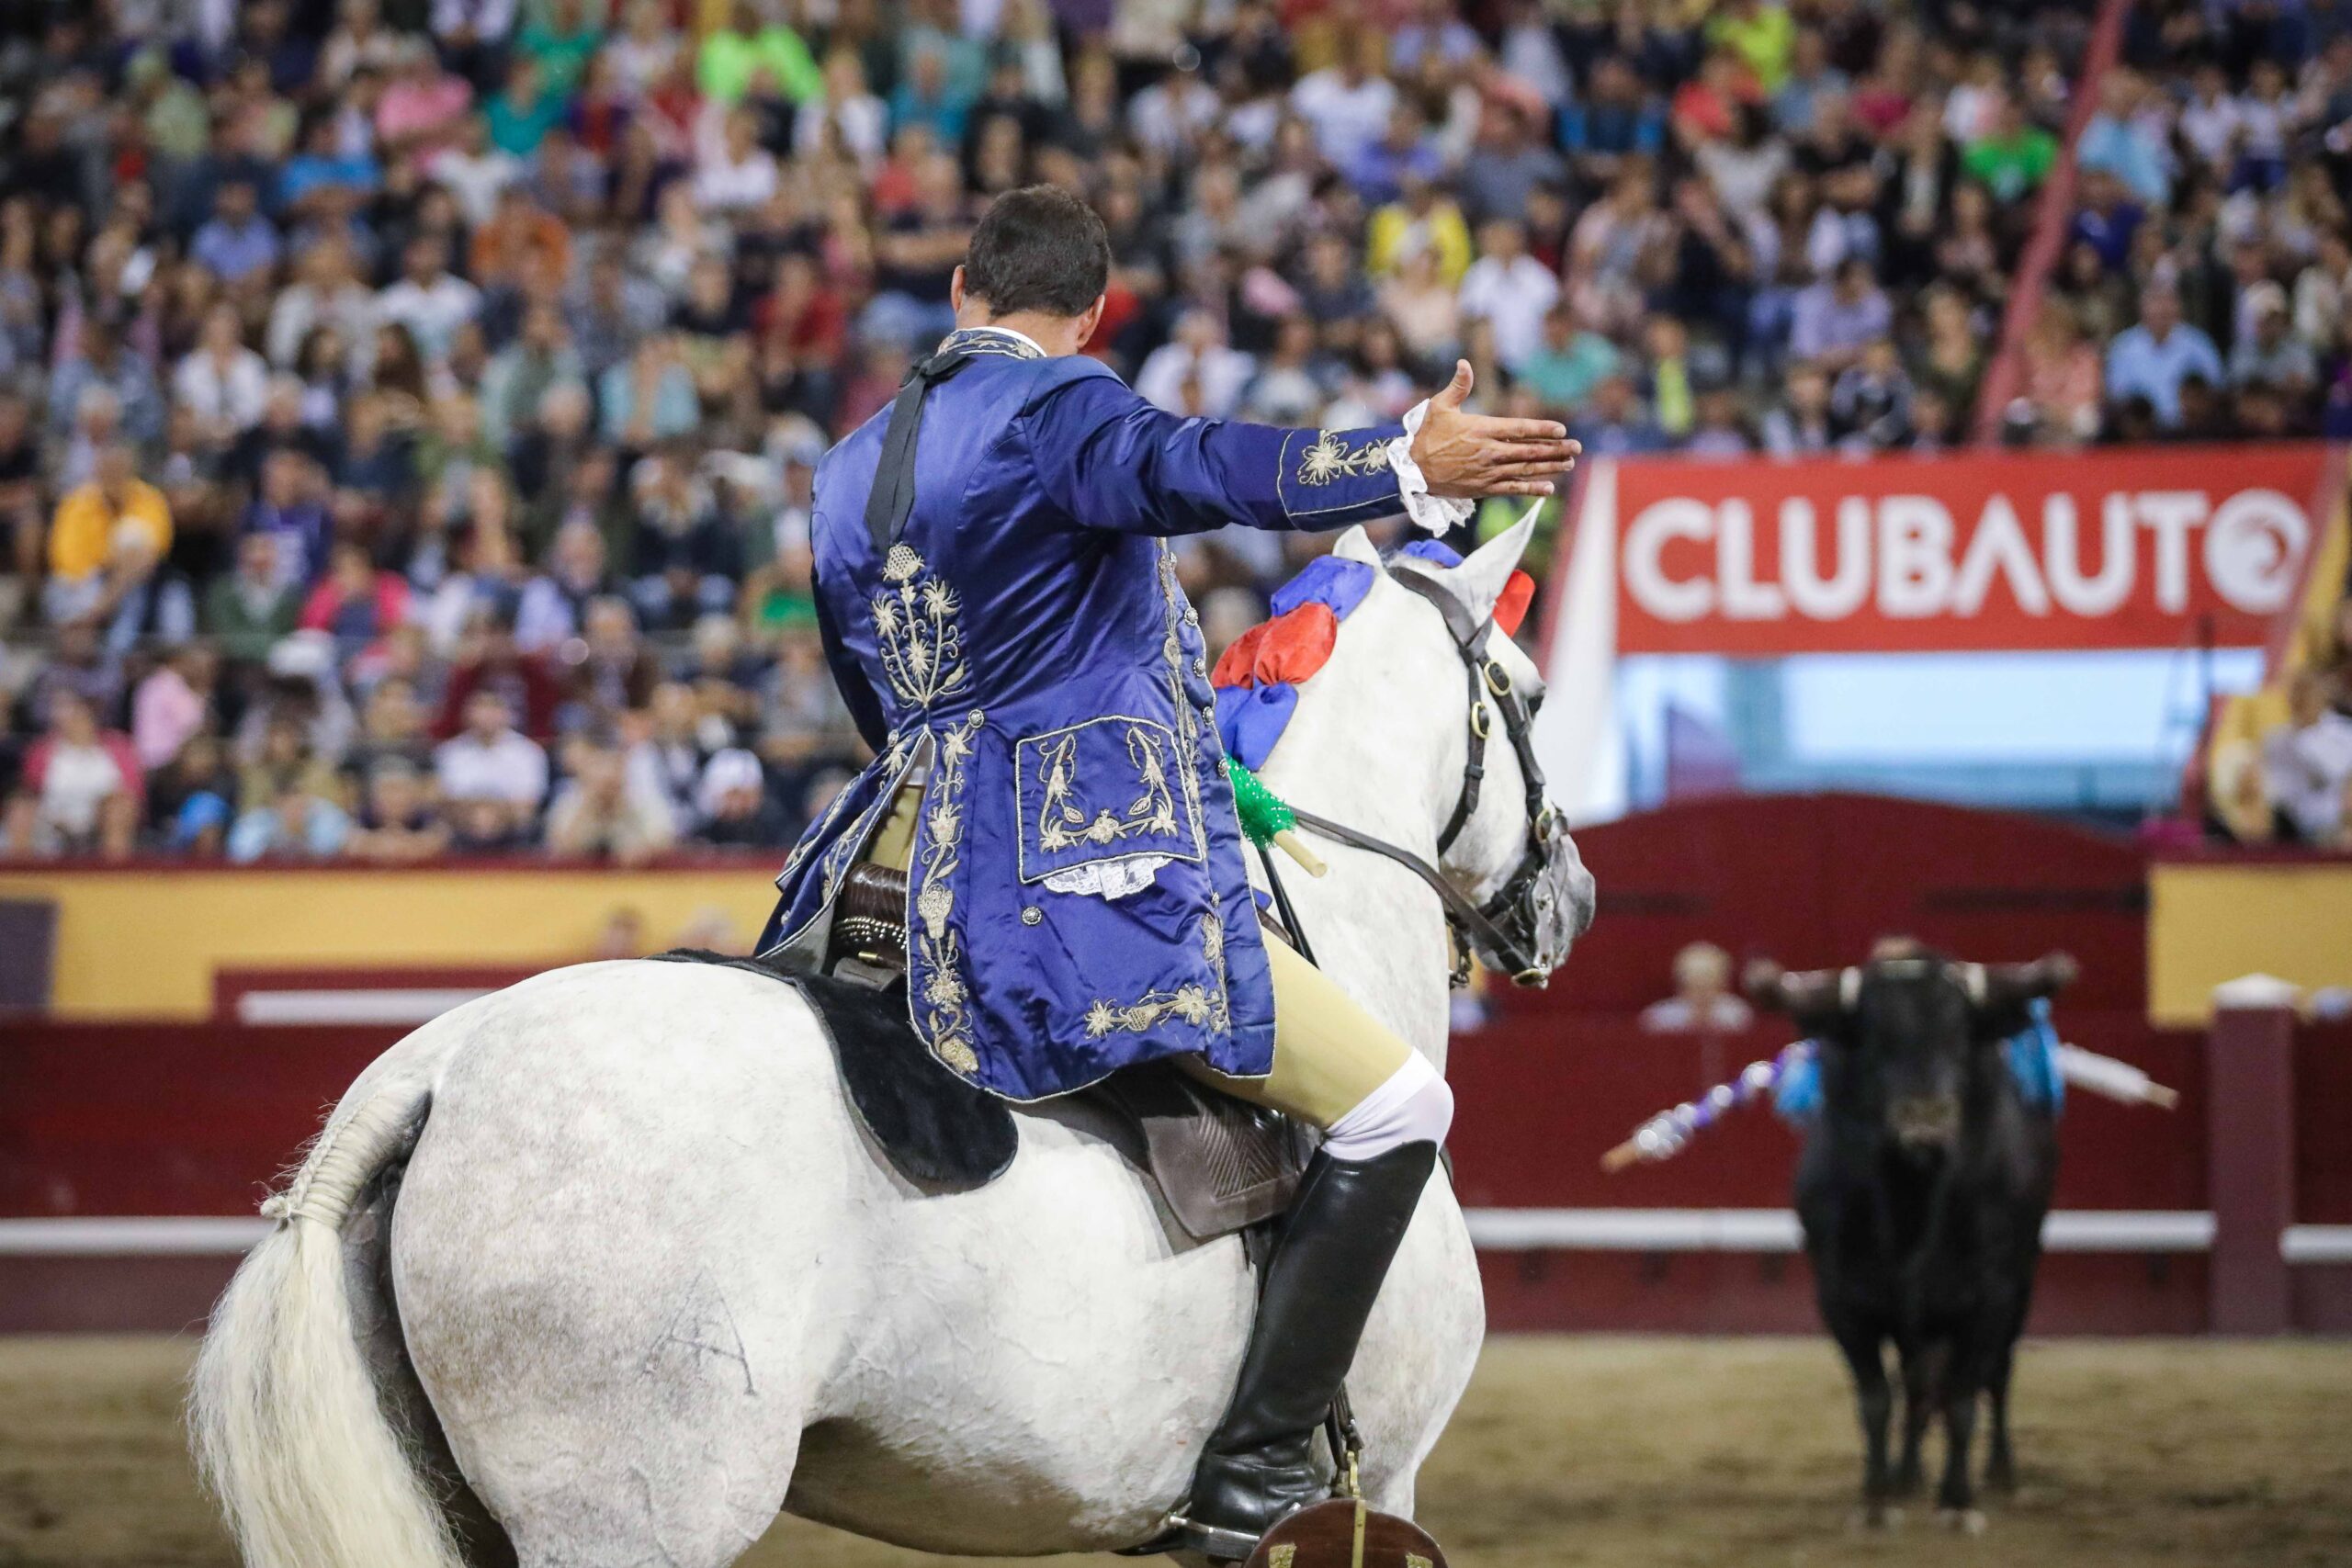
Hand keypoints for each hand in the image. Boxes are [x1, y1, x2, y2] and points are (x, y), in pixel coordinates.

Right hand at [1408, 361, 1581, 498]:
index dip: (1542, 429)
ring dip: (1550, 467)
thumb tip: (1464, 363)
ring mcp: (1488, 472)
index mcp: (1482, 430)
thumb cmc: (1426, 436)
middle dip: (1556, 449)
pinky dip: (1531, 488)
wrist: (1412, 471)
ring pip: (1525, 469)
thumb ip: (1458, 386)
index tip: (1562, 429)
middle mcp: (1489, 452)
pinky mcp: (1483, 489)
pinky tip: (1548, 488)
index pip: (1520, 429)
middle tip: (1577, 448)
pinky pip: (1512, 489)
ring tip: (1569, 464)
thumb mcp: (1439, 407)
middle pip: (1529, 450)